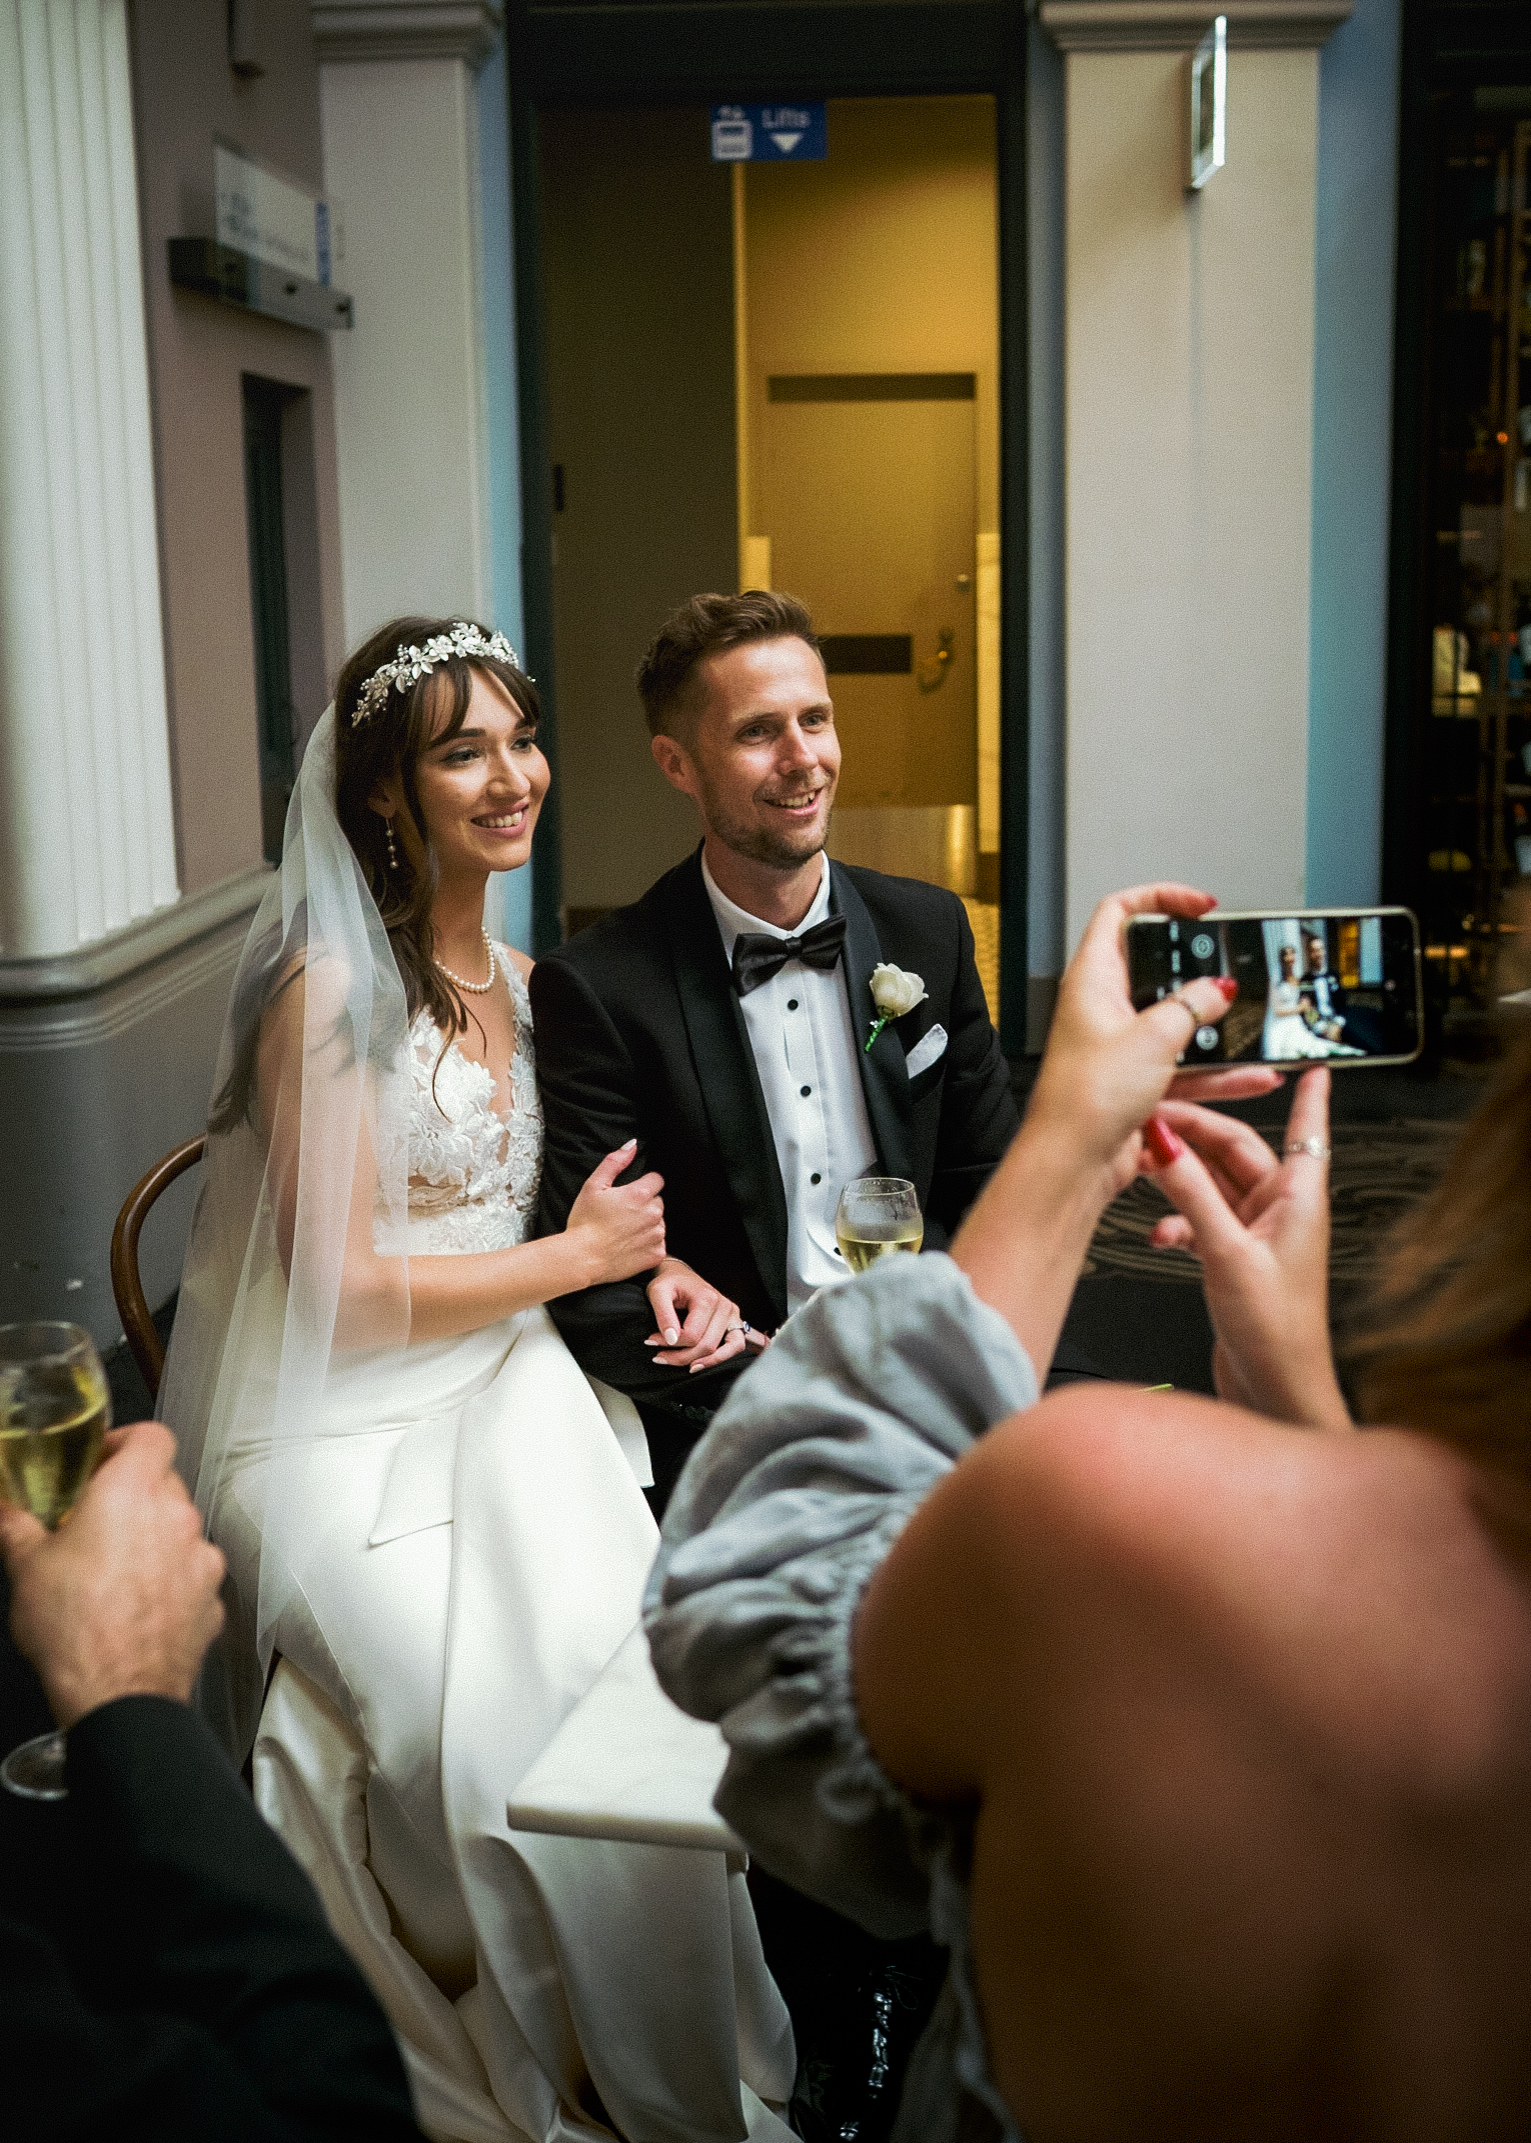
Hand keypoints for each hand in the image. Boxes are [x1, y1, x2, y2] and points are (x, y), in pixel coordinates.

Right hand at [0, 1422, 226, 1728]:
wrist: (117, 1695)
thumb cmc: (74, 1628)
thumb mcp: (27, 1568)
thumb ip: (17, 1526)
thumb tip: (5, 1509)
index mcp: (132, 1492)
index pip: (152, 1435)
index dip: (126, 1442)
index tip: (102, 1461)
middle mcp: (177, 1516)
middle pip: (165, 1483)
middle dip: (133, 1496)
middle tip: (96, 1520)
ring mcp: (202, 1558)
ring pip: (180, 1531)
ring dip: (153, 1540)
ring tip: (114, 1570)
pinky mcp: (212, 1598)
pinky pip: (192, 1575)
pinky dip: (171, 1582)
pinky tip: (138, 1606)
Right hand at [564, 1139, 665, 1286]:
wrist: (582, 1258)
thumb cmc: (585, 1222)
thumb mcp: (593, 1185)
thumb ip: (615, 1162)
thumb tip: (632, 1145)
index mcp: (640, 1194)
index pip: (657, 1180)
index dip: (643, 1184)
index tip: (629, 1194)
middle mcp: (654, 1214)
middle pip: (658, 1201)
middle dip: (645, 1204)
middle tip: (623, 1214)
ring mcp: (657, 1235)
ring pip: (660, 1223)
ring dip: (648, 1224)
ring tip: (625, 1231)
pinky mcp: (656, 1254)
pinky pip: (659, 1244)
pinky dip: (648, 1244)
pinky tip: (630, 1245)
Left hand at [645, 1259, 769, 1372]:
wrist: (680, 1274)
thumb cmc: (669, 1283)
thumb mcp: (658, 1292)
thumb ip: (664, 1316)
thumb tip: (672, 1340)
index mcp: (707, 1298)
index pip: (692, 1335)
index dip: (670, 1344)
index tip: (651, 1340)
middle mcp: (725, 1306)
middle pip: (707, 1346)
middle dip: (681, 1357)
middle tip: (660, 1357)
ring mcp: (733, 1315)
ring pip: (723, 1350)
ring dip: (703, 1362)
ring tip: (684, 1366)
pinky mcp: (735, 1322)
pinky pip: (736, 1346)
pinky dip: (720, 1358)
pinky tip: (700, 1363)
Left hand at [1026, 882, 1284, 1197]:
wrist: (1072, 1164)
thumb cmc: (1085, 1098)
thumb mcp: (1153, 1037)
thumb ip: (1192, 1006)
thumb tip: (1216, 989)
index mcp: (1093, 979)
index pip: (1119, 912)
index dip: (1160, 898)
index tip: (1200, 906)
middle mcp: (1103, 1008)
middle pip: (1156, 970)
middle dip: (1199, 972)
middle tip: (1233, 970)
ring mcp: (1120, 1045)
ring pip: (1177, 1023)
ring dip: (1216, 1029)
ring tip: (1254, 1027)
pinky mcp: (1135, 1081)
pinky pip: (1183, 1066)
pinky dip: (1216, 1071)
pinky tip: (1250, 1076)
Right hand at [1142, 1068, 1349, 1429]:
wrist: (1274, 1394)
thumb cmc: (1275, 1335)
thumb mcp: (1228, 1254)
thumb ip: (1194, 1195)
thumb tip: (1167, 1144)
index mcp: (1298, 1201)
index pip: (1307, 1132)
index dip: (1309, 1098)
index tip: (1309, 1068)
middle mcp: (1281, 1213)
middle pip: (1238, 1152)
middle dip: (1197, 1134)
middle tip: (1157, 1117)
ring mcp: (1256, 1236)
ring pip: (1213, 1185)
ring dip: (1180, 1179)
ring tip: (1146, 1170)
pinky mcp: (1233, 1260)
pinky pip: (1201, 1220)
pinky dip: (1177, 1220)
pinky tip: (1159, 1232)